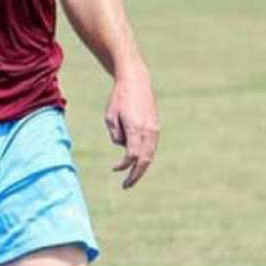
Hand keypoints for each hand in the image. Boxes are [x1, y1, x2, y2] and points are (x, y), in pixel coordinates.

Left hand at [104, 66, 158, 188]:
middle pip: (144, 160)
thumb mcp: (110, 115)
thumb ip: (115, 134)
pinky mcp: (156, 126)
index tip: (114, 168)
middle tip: (126, 186)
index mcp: (135, 128)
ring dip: (141, 168)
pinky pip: (152, 147)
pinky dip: (145, 157)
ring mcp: (154, 128)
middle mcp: (148, 130)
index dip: (123, 166)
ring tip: (132, 178)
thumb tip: (122, 146)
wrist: (135, 80)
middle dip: (136, 175)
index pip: (131, 156)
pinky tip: (138, 162)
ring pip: (150, 155)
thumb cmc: (118, 97)